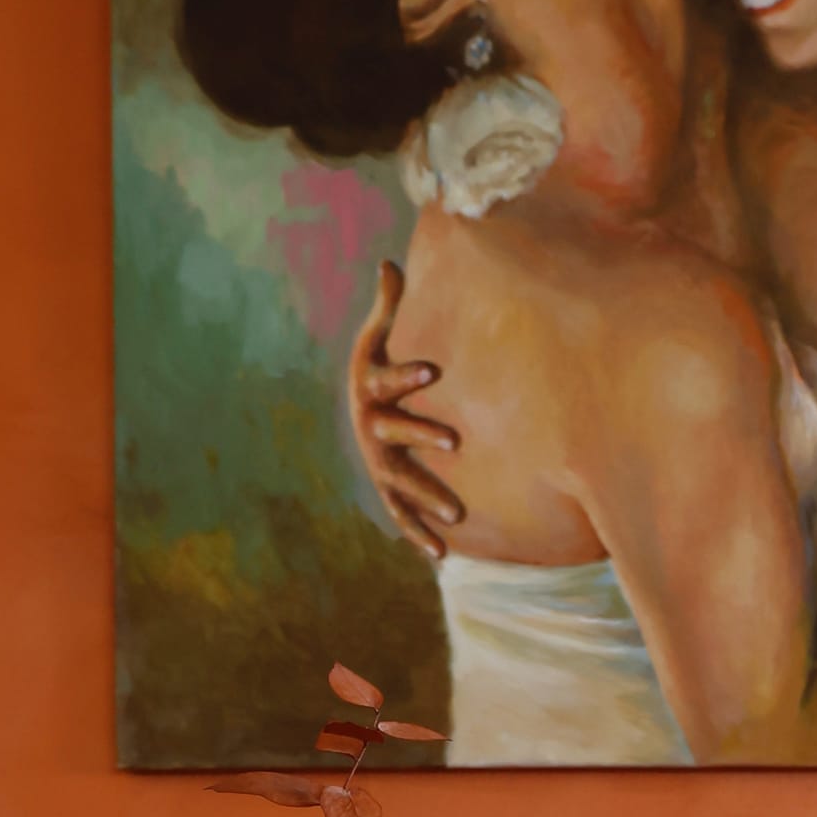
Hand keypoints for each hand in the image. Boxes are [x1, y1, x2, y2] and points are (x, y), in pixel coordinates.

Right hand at [346, 262, 465, 561]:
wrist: (358, 409)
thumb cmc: (376, 367)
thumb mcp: (377, 335)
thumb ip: (389, 304)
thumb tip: (390, 260)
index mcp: (370, 388)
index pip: (389, 380)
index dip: (408, 375)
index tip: (433, 368)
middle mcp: (371, 427)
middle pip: (395, 433)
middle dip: (423, 437)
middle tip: (456, 443)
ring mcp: (378, 461)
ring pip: (400, 482)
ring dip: (426, 497)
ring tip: (457, 513)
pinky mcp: (388, 488)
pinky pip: (401, 514)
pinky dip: (419, 535)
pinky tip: (443, 555)